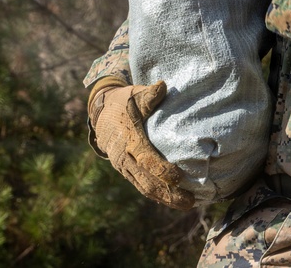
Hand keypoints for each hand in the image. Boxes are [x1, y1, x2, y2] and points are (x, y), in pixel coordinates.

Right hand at [88, 80, 194, 208]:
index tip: (178, 177)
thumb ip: (149, 95)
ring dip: (165, 198)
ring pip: (144, 187)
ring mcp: (124, 166)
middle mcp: (125, 157)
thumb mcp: (134, 95)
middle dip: (168, 192)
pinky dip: (157, 194)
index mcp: (128, 138)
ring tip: (186, 204)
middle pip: (146, 180)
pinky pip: (141, 185)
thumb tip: (162, 86)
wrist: (101, 114)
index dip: (161, 169)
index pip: (145, 158)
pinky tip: (172, 200)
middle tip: (189, 201)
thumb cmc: (123, 103)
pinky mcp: (127, 170)